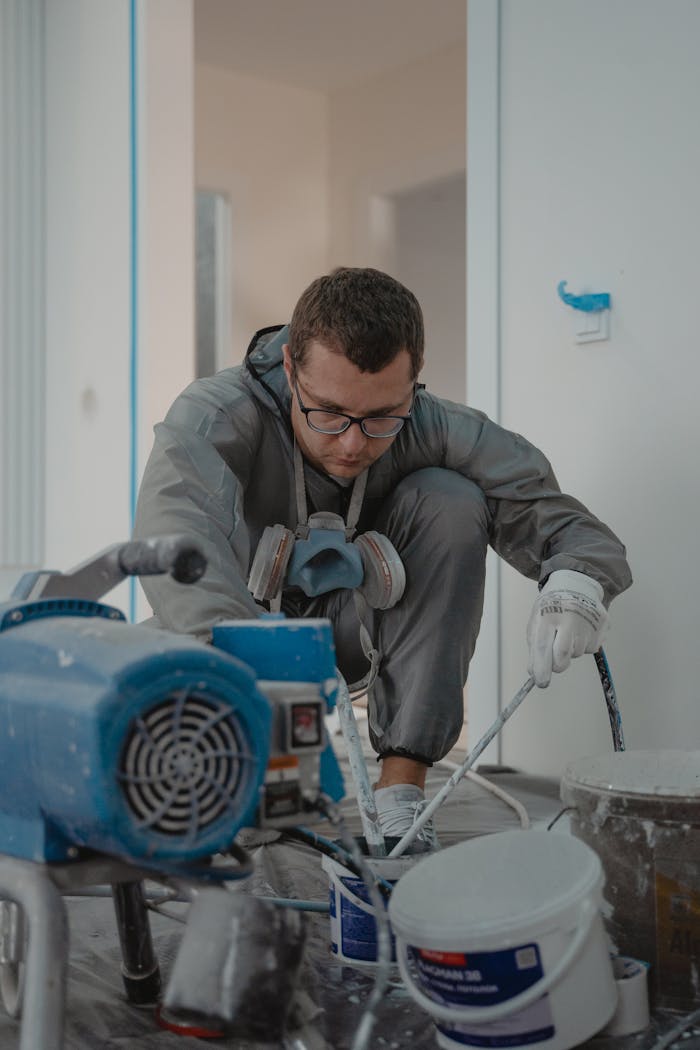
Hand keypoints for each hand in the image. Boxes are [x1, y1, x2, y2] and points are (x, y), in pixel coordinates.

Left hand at [526, 569, 607, 687]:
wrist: (576, 583)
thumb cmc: (552, 605)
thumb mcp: (537, 621)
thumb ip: (535, 647)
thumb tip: (535, 672)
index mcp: (547, 615)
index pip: (543, 648)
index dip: (542, 668)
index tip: (541, 682)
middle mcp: (569, 617)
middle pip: (563, 656)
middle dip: (558, 664)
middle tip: (555, 658)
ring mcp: (588, 620)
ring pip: (577, 653)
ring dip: (571, 650)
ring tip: (569, 630)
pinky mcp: (603, 623)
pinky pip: (592, 647)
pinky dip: (584, 643)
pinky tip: (581, 628)